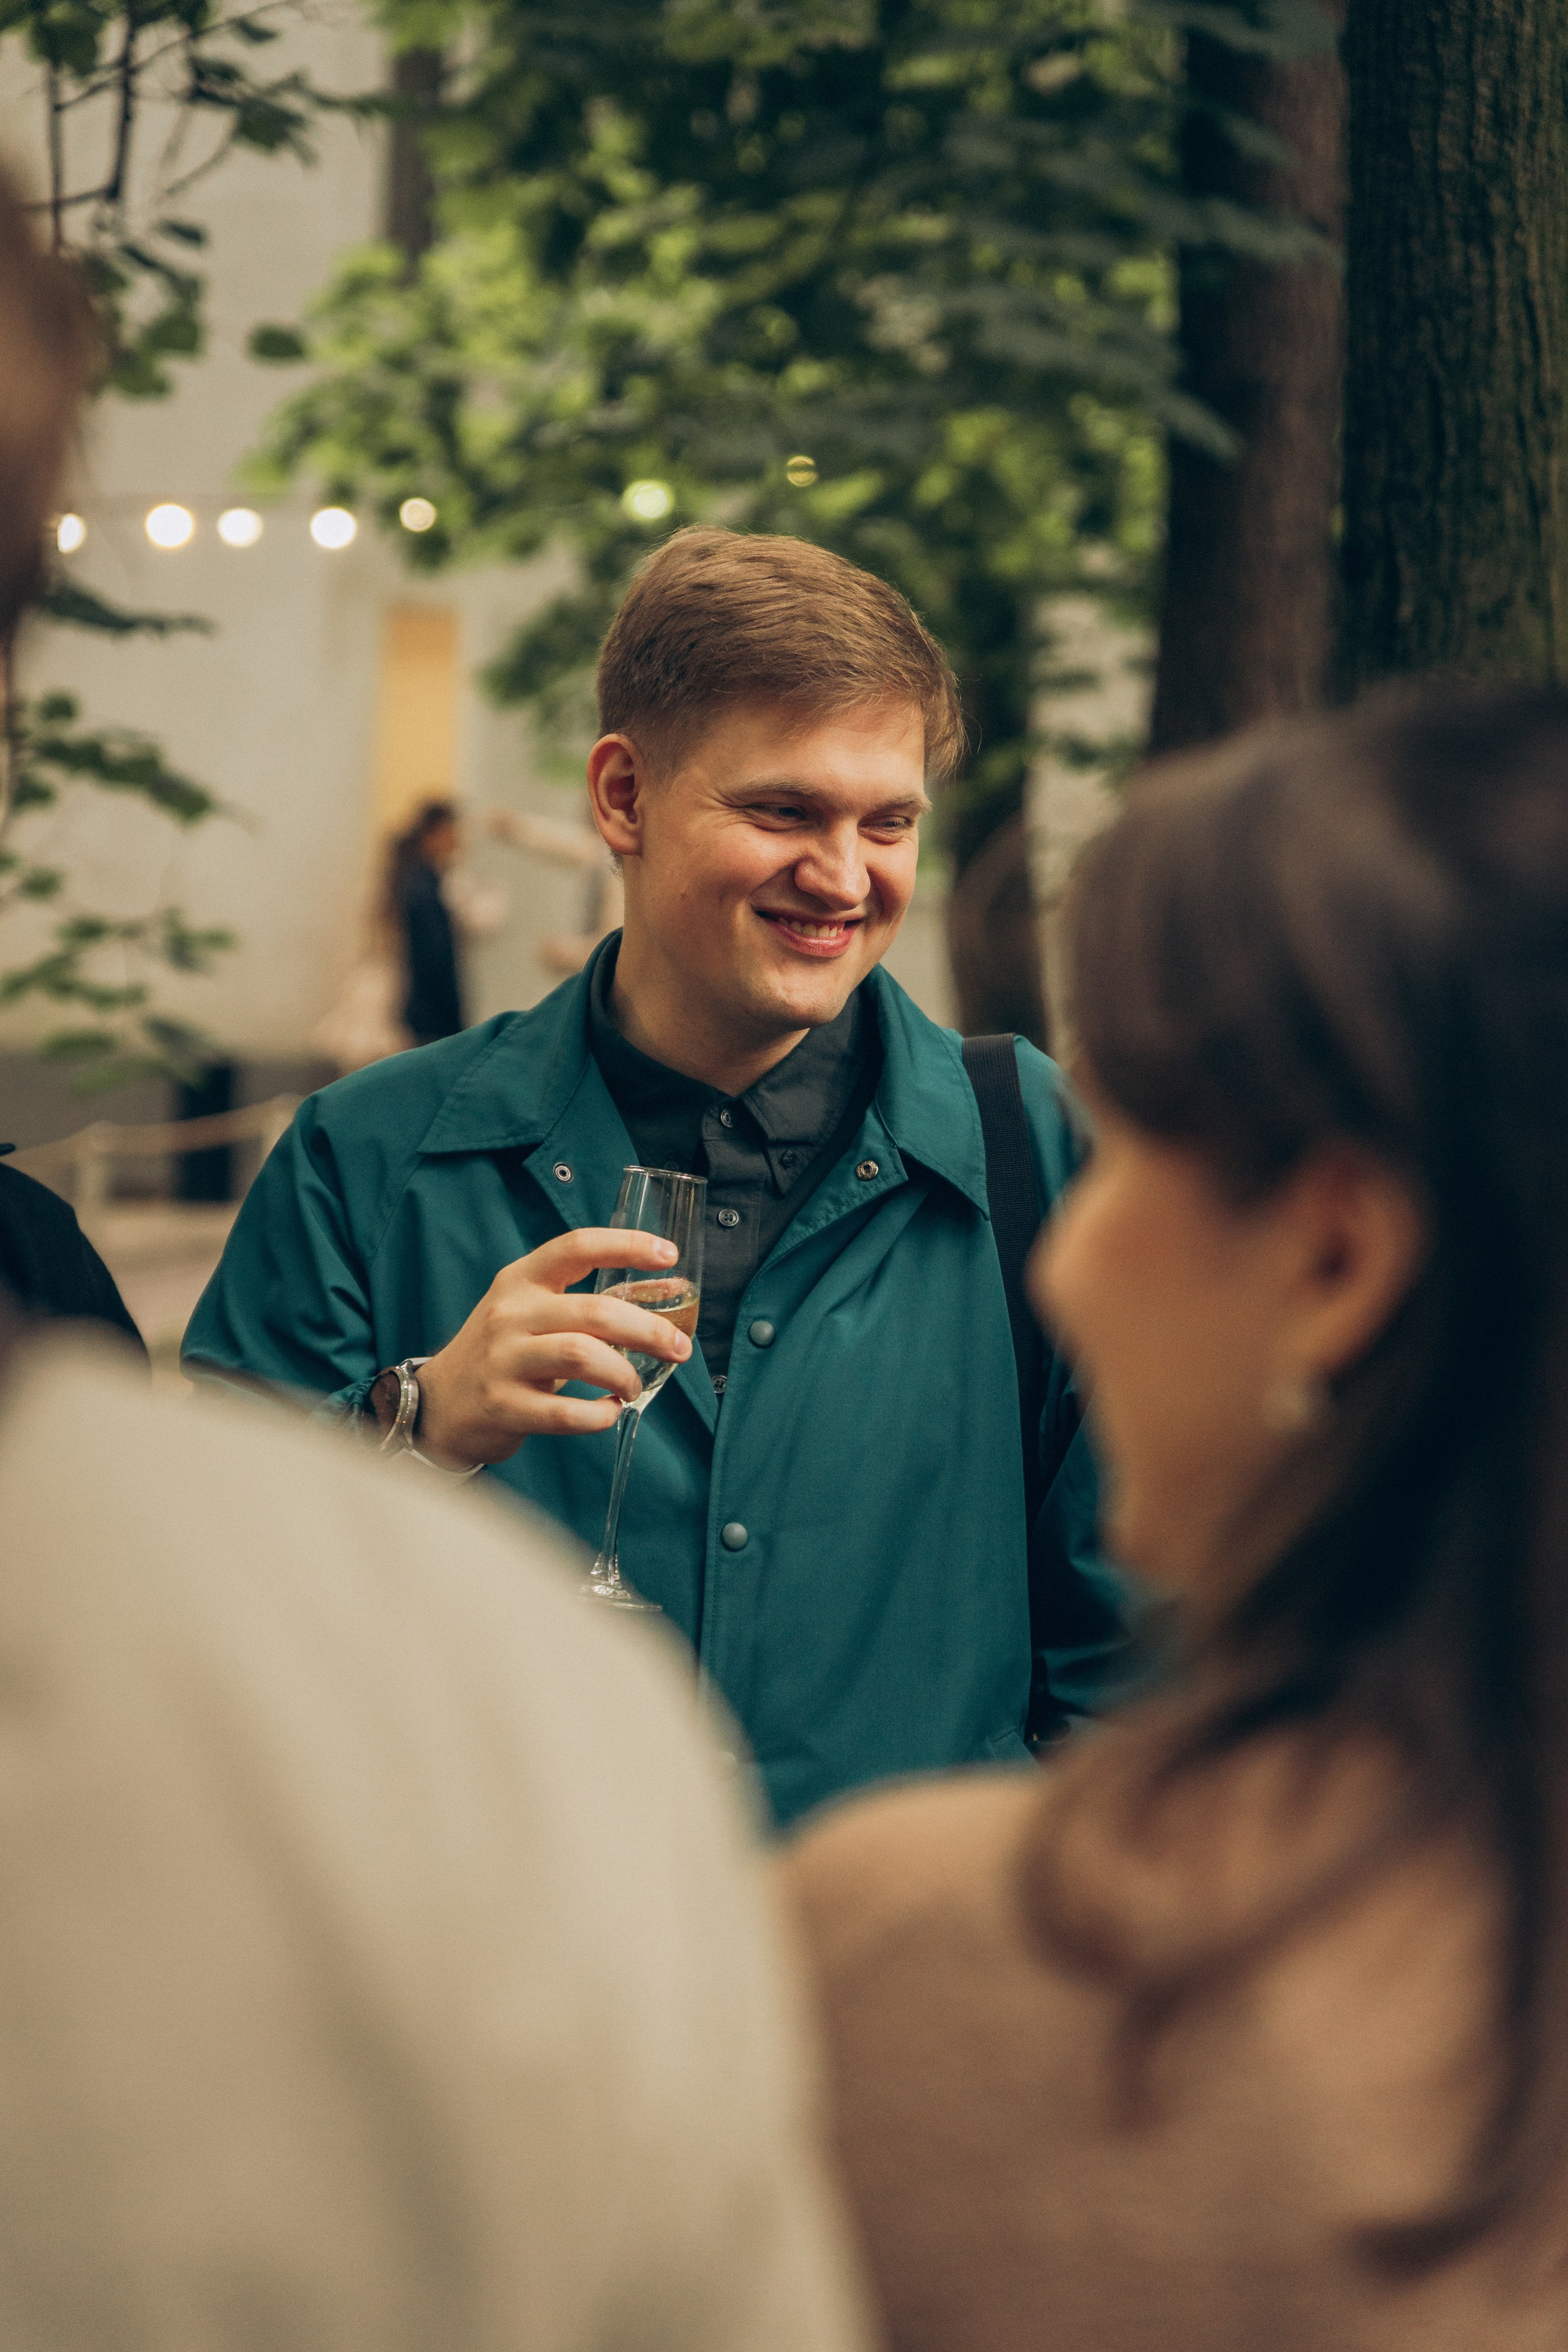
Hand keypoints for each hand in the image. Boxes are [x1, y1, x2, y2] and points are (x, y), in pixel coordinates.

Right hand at [416, 1229, 692, 1467]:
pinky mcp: (503, 1406)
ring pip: (581, 1356)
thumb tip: (671, 1289)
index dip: (627, 1245)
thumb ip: (594, 1301)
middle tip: (680, 1348)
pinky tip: (609, 1412)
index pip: (577, 1247)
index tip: (669, 1254)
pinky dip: (598, 1415)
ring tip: (633, 1385)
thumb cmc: (505, 1352)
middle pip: (594, 1312)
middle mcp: (509, 1314)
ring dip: (623, 1373)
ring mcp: (502, 1360)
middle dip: (650, 1330)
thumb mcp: (536, 1312)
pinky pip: (564, 1412)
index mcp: (521, 1280)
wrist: (440, 1403)